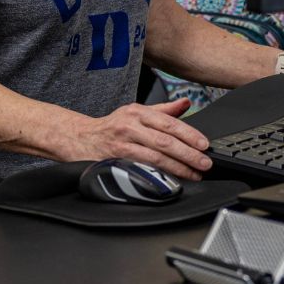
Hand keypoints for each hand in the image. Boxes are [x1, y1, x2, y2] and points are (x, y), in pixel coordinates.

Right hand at [65, 97, 212, 181]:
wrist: (79, 138)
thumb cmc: (111, 127)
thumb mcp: (135, 112)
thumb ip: (162, 110)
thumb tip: (186, 103)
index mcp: (138, 112)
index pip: (169, 123)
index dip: (189, 134)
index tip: (204, 145)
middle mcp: (129, 125)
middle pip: (165, 141)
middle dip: (188, 154)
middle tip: (205, 163)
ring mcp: (121, 144)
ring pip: (154, 157)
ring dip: (178, 167)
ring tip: (194, 174)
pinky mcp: (115, 160)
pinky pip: (141, 169)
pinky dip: (158, 175)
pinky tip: (171, 180)